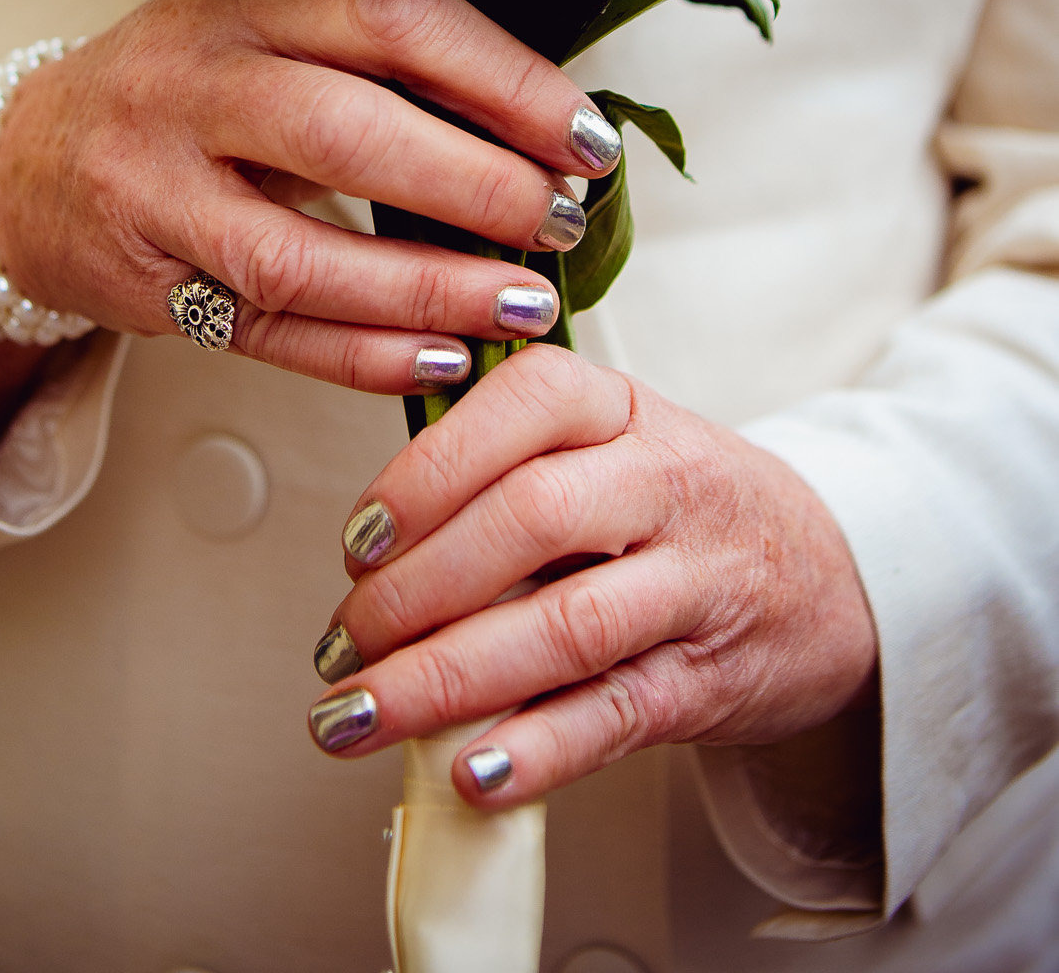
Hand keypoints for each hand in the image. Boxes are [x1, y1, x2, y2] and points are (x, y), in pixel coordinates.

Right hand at [0, 0, 618, 394]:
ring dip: (430, 287)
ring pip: (303, 254)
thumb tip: (546, 126)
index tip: (584, 135)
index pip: (390, 18)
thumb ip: (376, 55)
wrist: (24, 162)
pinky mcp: (143, 284)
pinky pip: (268, 332)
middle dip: (476, 183)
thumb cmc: (190, 89)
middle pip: (347, 131)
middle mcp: (188, 81)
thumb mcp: (264, 27)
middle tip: (559, 219)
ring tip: (527, 304)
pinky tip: (446, 358)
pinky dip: (365, 355)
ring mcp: (152, 187)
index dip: (501, 78)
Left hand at [307, 348, 876, 805]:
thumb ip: (506, 466)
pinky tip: (467, 772)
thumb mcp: (613, 443)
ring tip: (357, 714)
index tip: (356, 539)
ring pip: (565, 624)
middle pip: (532, 517)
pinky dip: (537, 749)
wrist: (834, 576)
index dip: (429, 470)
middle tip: (341, 639)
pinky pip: (616, 714)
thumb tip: (369, 544)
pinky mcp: (710, 680)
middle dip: (417, 586)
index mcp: (623, 409)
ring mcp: (695, 583)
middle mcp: (665, 483)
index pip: (525, 404)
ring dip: (446, 678)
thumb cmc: (681, 508)